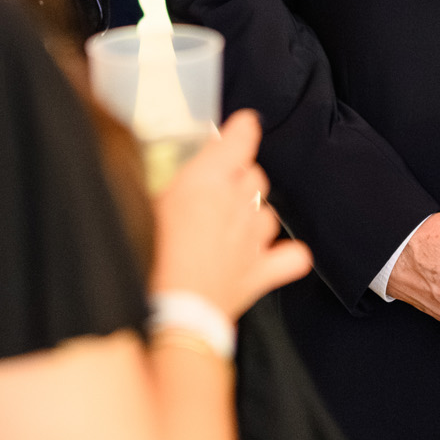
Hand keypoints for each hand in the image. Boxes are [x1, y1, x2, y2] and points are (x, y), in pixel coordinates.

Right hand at [150, 110, 313, 318]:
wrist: (170, 311)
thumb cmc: (149, 255)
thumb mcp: (146, 204)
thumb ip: (164, 181)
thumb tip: (165, 168)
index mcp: (208, 179)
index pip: (241, 138)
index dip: (243, 130)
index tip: (241, 127)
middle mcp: (237, 202)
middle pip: (256, 175)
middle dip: (240, 179)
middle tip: (215, 192)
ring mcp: (253, 238)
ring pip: (270, 213)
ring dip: (256, 216)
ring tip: (232, 227)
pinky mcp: (261, 271)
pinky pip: (292, 257)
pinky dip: (287, 255)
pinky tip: (276, 255)